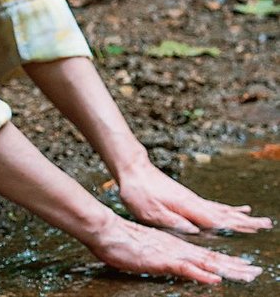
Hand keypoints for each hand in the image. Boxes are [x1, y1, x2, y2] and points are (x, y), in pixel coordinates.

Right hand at [87, 215, 262, 283]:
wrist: (105, 230)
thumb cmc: (121, 242)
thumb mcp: (147, 252)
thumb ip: (163, 257)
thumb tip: (177, 262)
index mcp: (176, 248)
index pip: (206, 257)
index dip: (227, 263)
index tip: (245, 268)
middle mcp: (178, 249)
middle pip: (211, 259)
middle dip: (235, 267)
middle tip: (255, 273)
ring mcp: (170, 254)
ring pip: (204, 263)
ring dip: (226, 270)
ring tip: (245, 275)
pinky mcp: (160, 259)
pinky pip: (184, 269)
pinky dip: (200, 274)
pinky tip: (213, 279)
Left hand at [118, 163, 273, 233]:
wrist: (133, 169)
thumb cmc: (138, 192)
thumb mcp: (149, 211)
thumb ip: (172, 222)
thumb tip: (195, 231)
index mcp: (186, 207)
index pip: (215, 219)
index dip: (234, 226)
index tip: (253, 229)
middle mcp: (193, 202)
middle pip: (224, 214)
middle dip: (244, 221)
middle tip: (265, 224)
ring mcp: (191, 199)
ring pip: (220, 209)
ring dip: (239, 216)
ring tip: (257, 219)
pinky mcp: (186, 197)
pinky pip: (212, 206)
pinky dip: (226, 209)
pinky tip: (235, 210)